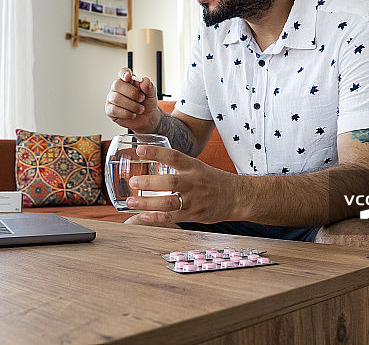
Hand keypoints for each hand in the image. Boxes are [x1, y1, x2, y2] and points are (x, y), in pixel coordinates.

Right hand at [105, 68, 159, 132]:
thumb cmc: (147, 103)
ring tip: (140, 109)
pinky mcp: (109, 110)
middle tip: (142, 98)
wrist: (146, 117)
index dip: (124, 73)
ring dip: (131, 105)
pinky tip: (133, 114)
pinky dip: (126, 113)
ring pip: (116, 98)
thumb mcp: (152, 94)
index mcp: (128, 81)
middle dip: (132, 93)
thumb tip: (144, 80)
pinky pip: (114, 110)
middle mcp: (117, 88)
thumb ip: (149, 87)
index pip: (122, 72)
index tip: (129, 77)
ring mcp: (112, 98)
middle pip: (117, 85)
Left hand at [124, 145, 238, 225]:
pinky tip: (142, 216)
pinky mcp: (193, 215)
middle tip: (133, 181)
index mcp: (194, 167)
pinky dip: (156, 218)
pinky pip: (172, 218)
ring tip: (131, 202)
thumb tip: (152, 159)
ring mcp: (194, 200)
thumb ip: (178, 166)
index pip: (174, 157)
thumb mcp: (198, 167)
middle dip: (150, 182)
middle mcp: (194, 183)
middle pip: (171, 182)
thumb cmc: (213, 181)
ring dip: (148, 203)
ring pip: (169, 203)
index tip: (139, 150)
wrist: (237, 197)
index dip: (156, 153)